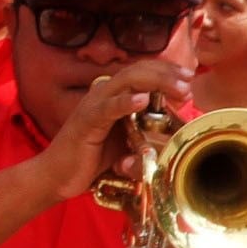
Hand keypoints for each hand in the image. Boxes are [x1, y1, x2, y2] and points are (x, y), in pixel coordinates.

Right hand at [30, 60, 186, 202]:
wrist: (57, 176)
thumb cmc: (92, 159)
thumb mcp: (127, 142)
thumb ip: (145, 132)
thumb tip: (172, 128)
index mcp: (113, 95)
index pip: (142, 72)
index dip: (166, 71)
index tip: (189, 78)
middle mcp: (103, 93)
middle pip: (138, 70)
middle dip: (166, 73)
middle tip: (188, 82)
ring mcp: (94, 105)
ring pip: (127, 82)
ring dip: (156, 82)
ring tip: (178, 89)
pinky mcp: (86, 122)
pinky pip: (107, 108)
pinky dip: (125, 102)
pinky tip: (142, 100)